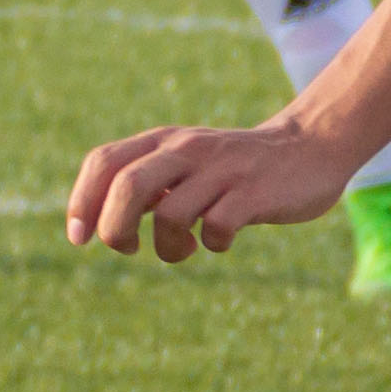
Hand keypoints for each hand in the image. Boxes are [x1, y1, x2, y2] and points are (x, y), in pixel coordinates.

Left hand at [66, 119, 364, 262]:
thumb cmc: (236, 166)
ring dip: (166, 248)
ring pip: (169, 214)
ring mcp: (220, 170)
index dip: (81, 201)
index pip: (103, 161)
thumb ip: (146, 182)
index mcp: (164, 141)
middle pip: (127, 186)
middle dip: (114, 229)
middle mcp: (187, 150)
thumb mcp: (185, 162)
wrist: (310, 147)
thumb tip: (98, 222)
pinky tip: (221, 239)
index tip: (79, 238)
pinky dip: (210, 245)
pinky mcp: (252, 193)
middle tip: (127, 250)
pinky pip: (215, 228)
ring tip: (183, 248)